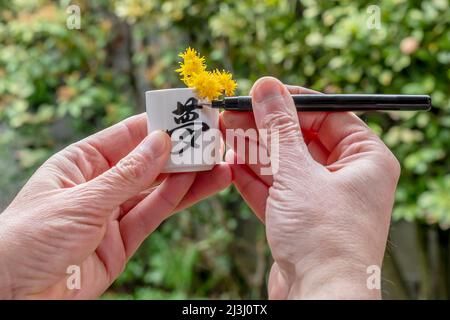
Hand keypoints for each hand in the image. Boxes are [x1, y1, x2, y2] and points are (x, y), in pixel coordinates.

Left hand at [0, 113, 230, 298]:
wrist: (15, 297)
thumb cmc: (28, 239)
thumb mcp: (81, 201)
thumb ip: (126, 175)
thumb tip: (161, 142)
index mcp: (78, 163)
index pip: (125, 136)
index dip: (157, 125)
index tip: (187, 115)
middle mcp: (98, 185)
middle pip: (146, 163)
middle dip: (179, 152)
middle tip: (212, 140)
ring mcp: (112, 213)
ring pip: (156, 189)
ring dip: (188, 176)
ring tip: (218, 162)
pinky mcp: (123, 241)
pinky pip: (153, 214)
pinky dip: (177, 199)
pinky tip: (200, 184)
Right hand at [220, 77, 399, 298]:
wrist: (319, 299)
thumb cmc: (324, 237)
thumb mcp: (299, 173)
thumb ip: (280, 129)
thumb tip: (267, 86)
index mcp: (366, 159)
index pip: (328, 115)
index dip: (292, 102)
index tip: (261, 92)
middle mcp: (346, 177)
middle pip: (301, 139)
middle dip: (265, 128)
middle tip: (234, 113)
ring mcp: (320, 199)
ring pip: (283, 164)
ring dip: (253, 151)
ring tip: (225, 132)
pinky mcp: (298, 218)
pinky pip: (274, 188)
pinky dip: (252, 177)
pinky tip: (230, 161)